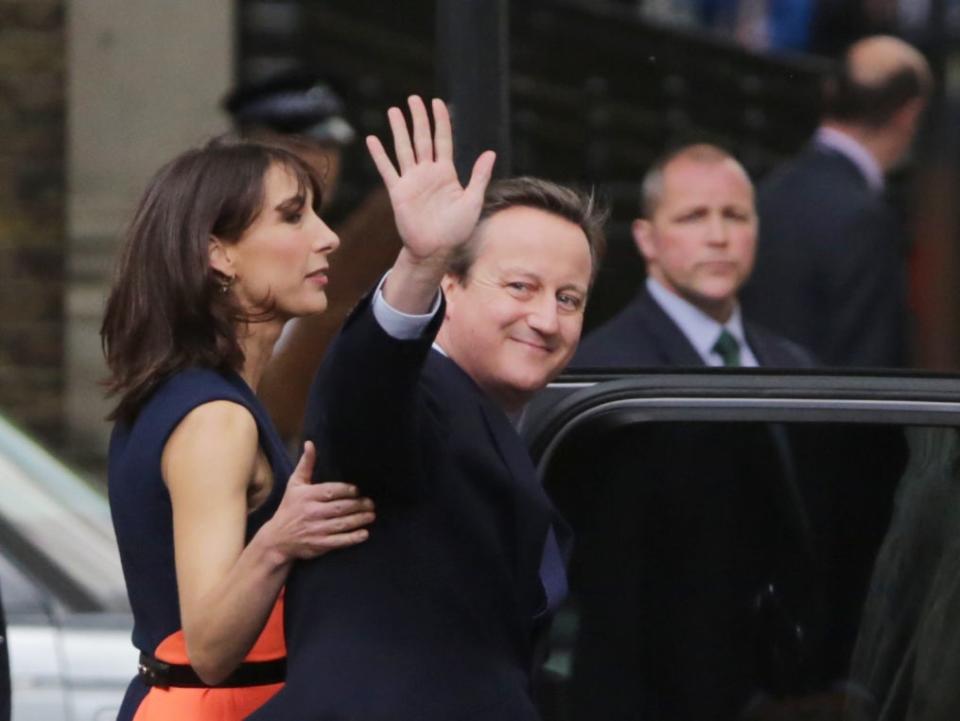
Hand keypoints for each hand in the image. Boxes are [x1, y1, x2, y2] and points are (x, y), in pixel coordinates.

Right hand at [263, 441, 374, 560]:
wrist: (277, 539)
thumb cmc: (289, 507)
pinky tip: (364, 533)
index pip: (331, 491)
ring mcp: (316, 529)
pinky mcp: (319, 544)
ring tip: (371, 515)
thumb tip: (310, 443)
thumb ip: (306, 464)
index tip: (357, 490)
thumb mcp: (294, 484)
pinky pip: (339, 541)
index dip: (347, 490)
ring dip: (359, 519)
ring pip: (342, 524)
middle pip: (340, 507)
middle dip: (358, 505)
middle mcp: (312, 512)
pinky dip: (353, 538)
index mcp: (307, 495)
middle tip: (371, 503)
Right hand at [366, 96, 495, 265]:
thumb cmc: (457, 230)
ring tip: (394, 110)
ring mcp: (412, 181)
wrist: (437, 250)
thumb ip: (479, 176)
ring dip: (399, 130)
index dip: (441, 121)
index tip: (437, 102)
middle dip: (419, 118)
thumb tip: (490, 153)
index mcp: (447, 173)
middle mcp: (428, 173)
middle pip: (423, 139)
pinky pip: (387, 170)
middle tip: (414, 98)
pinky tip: (372, 139)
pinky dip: (379, 155)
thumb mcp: (473, 201)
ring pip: (404, 149)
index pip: (443, 140)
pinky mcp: (398, 192)